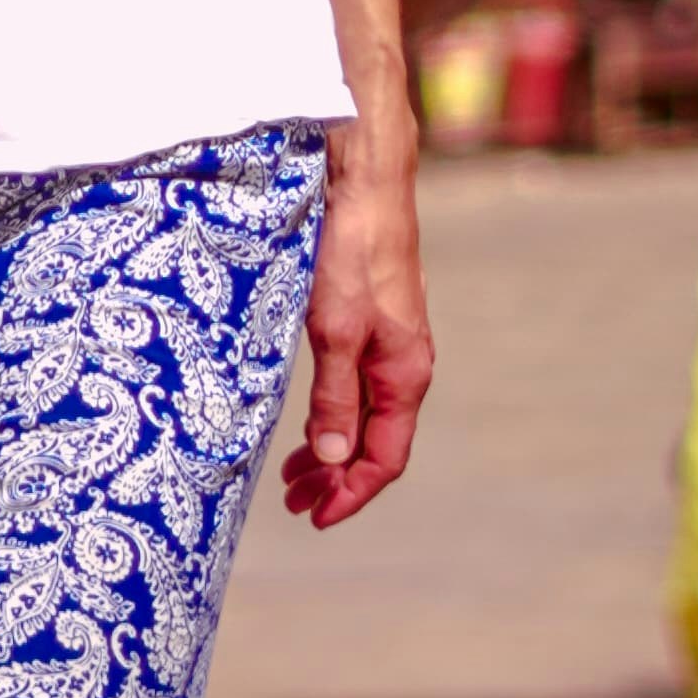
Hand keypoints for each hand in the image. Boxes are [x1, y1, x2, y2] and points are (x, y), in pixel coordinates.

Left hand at [282, 164, 432, 530]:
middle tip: (293, 502)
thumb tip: (335, 460)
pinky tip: (309, 418)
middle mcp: (404, 364)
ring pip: (364, 415)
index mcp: (405, 373)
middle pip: (375, 442)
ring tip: (294, 473)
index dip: (352, 493)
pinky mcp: (371, 322)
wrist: (364, 182)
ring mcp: (389, 342)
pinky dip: (332, 413)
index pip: (385, 457)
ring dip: (331, 449)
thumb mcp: (336, 330)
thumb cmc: (352, 251)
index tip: (315, 516)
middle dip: (336, 479)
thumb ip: (336, 397)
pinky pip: (356, 386)